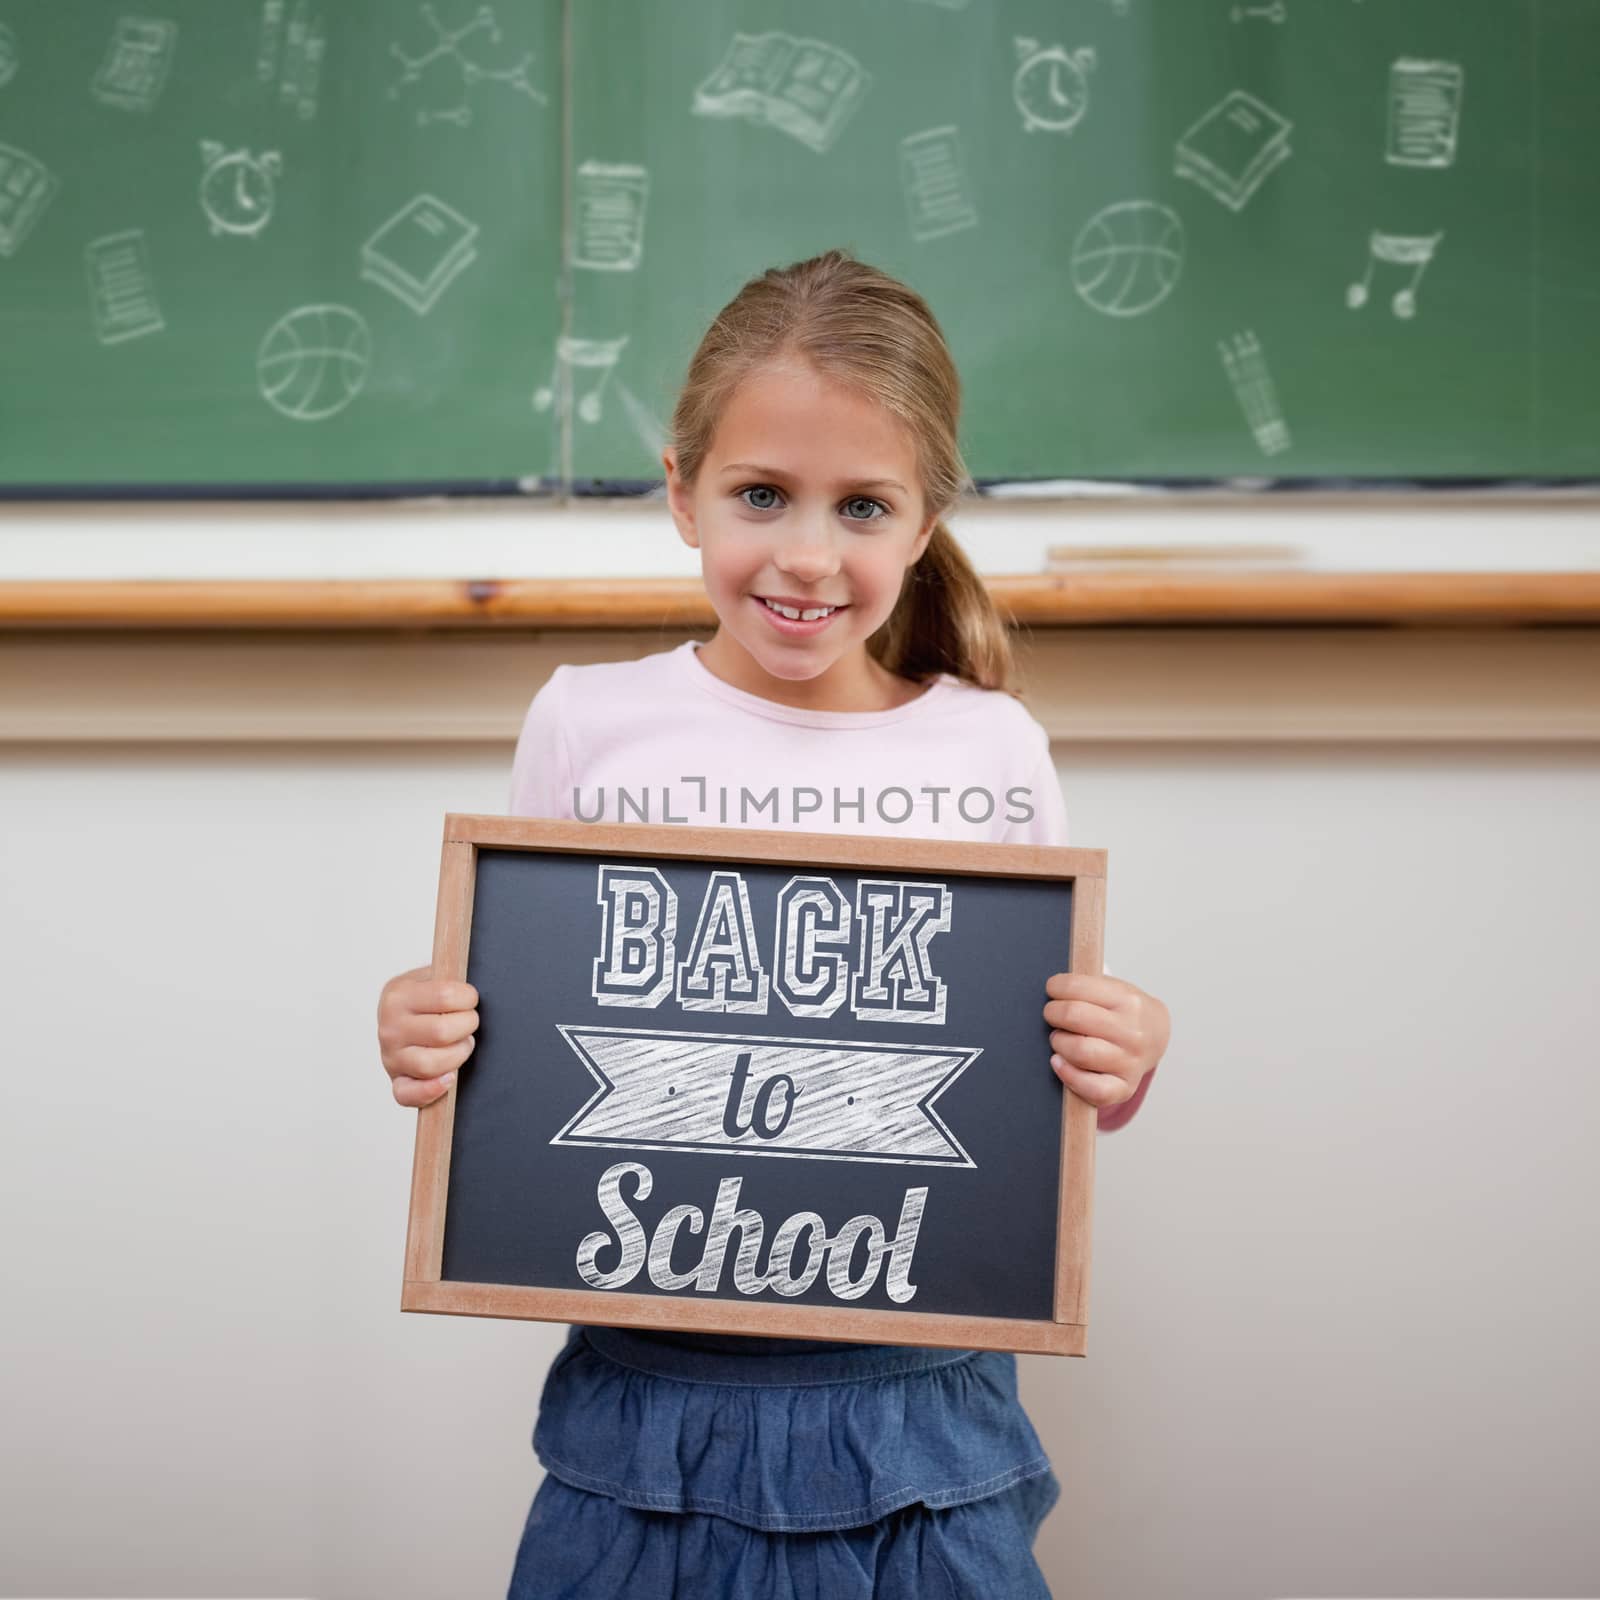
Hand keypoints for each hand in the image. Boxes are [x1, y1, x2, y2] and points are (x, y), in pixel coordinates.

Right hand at [377, 963, 479, 1107]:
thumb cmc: (424, 996)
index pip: (445, 996)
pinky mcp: (396, 1080)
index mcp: (397, 995)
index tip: (470, 999)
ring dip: (458, 1054)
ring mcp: (390, 1057)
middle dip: (467, 1026)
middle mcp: (389, 1028)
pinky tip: (449, 1078)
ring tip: (463, 1043)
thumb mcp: (430, 975)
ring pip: (431, 1064)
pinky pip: (409, 1094)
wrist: (400, 1014)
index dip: (468, 998)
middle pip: (442, 1032)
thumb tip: (475, 984)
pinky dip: (431, 1090)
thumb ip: (447, 977)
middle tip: (469, 1022)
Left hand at [1041, 972, 1168, 1107]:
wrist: (1156, 1035)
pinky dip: (1068, 1075)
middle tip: (1052, 1014)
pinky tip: (1059, 1062)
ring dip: (1058, 1043)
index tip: (1052, 989)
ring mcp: (1130, 1062)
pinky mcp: (1125, 1087)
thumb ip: (1086, 989)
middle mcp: (1132, 1032)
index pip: (1077, 987)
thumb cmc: (1124, 1011)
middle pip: (1074, 1017)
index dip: (1055, 987)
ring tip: (1059, 1038)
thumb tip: (1050, 992)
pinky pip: (1091, 1088)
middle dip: (1053, 1013)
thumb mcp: (1114, 990)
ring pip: (1079, 1052)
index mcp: (1128, 1000)